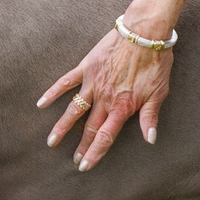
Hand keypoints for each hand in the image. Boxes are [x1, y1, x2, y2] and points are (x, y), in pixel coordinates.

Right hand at [39, 24, 173, 169]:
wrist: (145, 33)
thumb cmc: (155, 62)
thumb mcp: (159, 92)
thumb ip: (150, 116)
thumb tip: (150, 139)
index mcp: (122, 106)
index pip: (106, 136)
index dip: (95, 153)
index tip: (85, 165)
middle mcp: (105, 98)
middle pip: (90, 127)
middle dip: (81, 145)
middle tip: (74, 159)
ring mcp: (93, 83)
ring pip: (74, 109)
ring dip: (62, 127)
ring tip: (51, 141)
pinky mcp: (86, 67)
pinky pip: (66, 82)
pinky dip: (52, 92)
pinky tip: (41, 103)